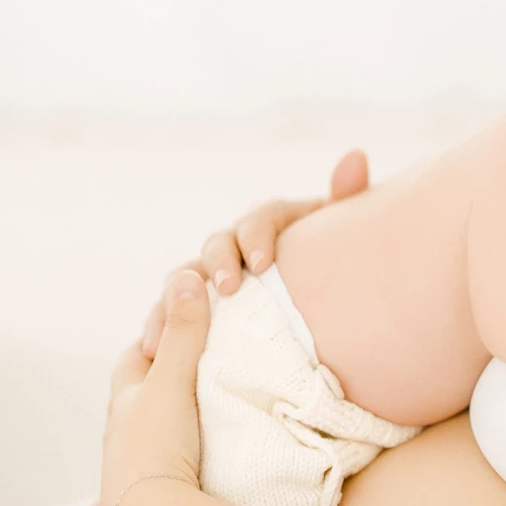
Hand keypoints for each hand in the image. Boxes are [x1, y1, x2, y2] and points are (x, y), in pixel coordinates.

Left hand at [103, 269, 211, 505]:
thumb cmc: (155, 450)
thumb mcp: (170, 382)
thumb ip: (183, 333)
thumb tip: (186, 276)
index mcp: (124, 398)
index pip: (138, 352)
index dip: (162, 329)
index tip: (195, 314)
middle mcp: (130, 427)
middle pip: (153, 385)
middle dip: (179, 366)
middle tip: (218, 348)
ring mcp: (149, 457)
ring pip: (172, 417)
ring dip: (196, 401)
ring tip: (229, 388)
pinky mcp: (171, 482)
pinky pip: (188, 444)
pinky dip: (205, 430)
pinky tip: (229, 432)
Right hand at [140, 148, 369, 357]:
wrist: (318, 304)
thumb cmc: (332, 264)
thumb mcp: (341, 234)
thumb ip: (346, 198)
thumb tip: (355, 156)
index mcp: (273, 223)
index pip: (261, 218)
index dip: (257, 236)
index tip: (263, 263)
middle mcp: (237, 242)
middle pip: (219, 244)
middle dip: (220, 264)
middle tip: (229, 289)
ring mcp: (211, 273)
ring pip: (184, 278)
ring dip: (176, 298)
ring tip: (180, 319)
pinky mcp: (195, 305)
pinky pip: (170, 312)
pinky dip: (158, 327)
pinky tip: (150, 349)